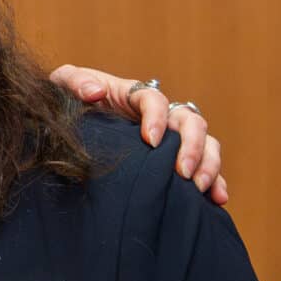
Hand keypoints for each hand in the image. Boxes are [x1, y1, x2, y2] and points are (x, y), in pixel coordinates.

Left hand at [50, 64, 227, 205]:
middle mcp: (161, 115)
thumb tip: (94, 92)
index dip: (158, 117)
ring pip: (206, 143)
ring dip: (209, 164)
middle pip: (191, 121)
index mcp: (134, 96)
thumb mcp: (63, 86)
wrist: (70, 128)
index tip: (150, 140)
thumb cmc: (68, 103)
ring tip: (200, 188)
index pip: (154, 98)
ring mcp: (172, 138)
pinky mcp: (175, 161)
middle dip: (191, 146)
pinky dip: (216, 181)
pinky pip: (205, 168)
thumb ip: (74, 81)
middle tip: (182, 173)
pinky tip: (217, 200)